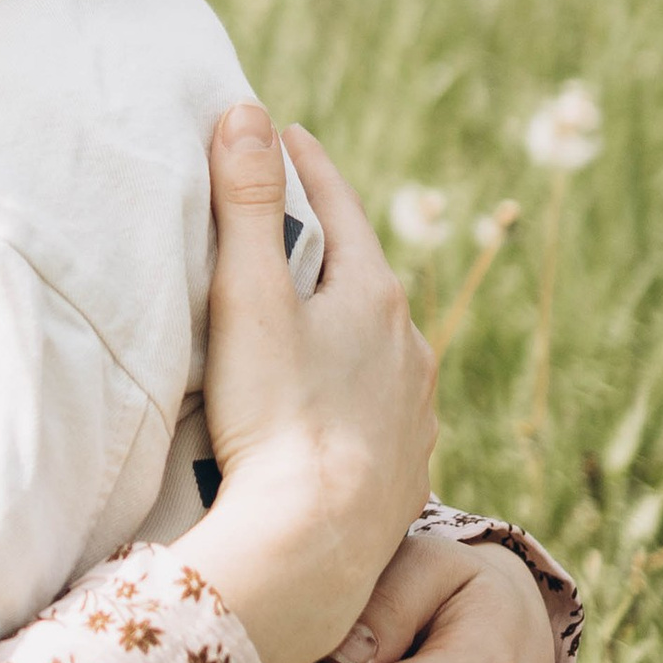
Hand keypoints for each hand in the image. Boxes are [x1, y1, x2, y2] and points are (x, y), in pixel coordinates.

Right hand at [191, 108, 437, 662]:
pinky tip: (333, 402)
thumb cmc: (276, 418)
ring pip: (378, 343)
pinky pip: (380, 405)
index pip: (340, 204)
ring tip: (308, 315)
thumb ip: (248, 203)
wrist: (316, 550)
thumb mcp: (249, 297)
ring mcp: (414, 411)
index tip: (287, 132)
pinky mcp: (404, 467)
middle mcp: (410, 347)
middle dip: (327, 242)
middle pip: (364, 272)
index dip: (306, 164)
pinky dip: (354, 384)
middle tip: (290, 218)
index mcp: (375, 295)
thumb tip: (249, 112)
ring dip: (345, 320)